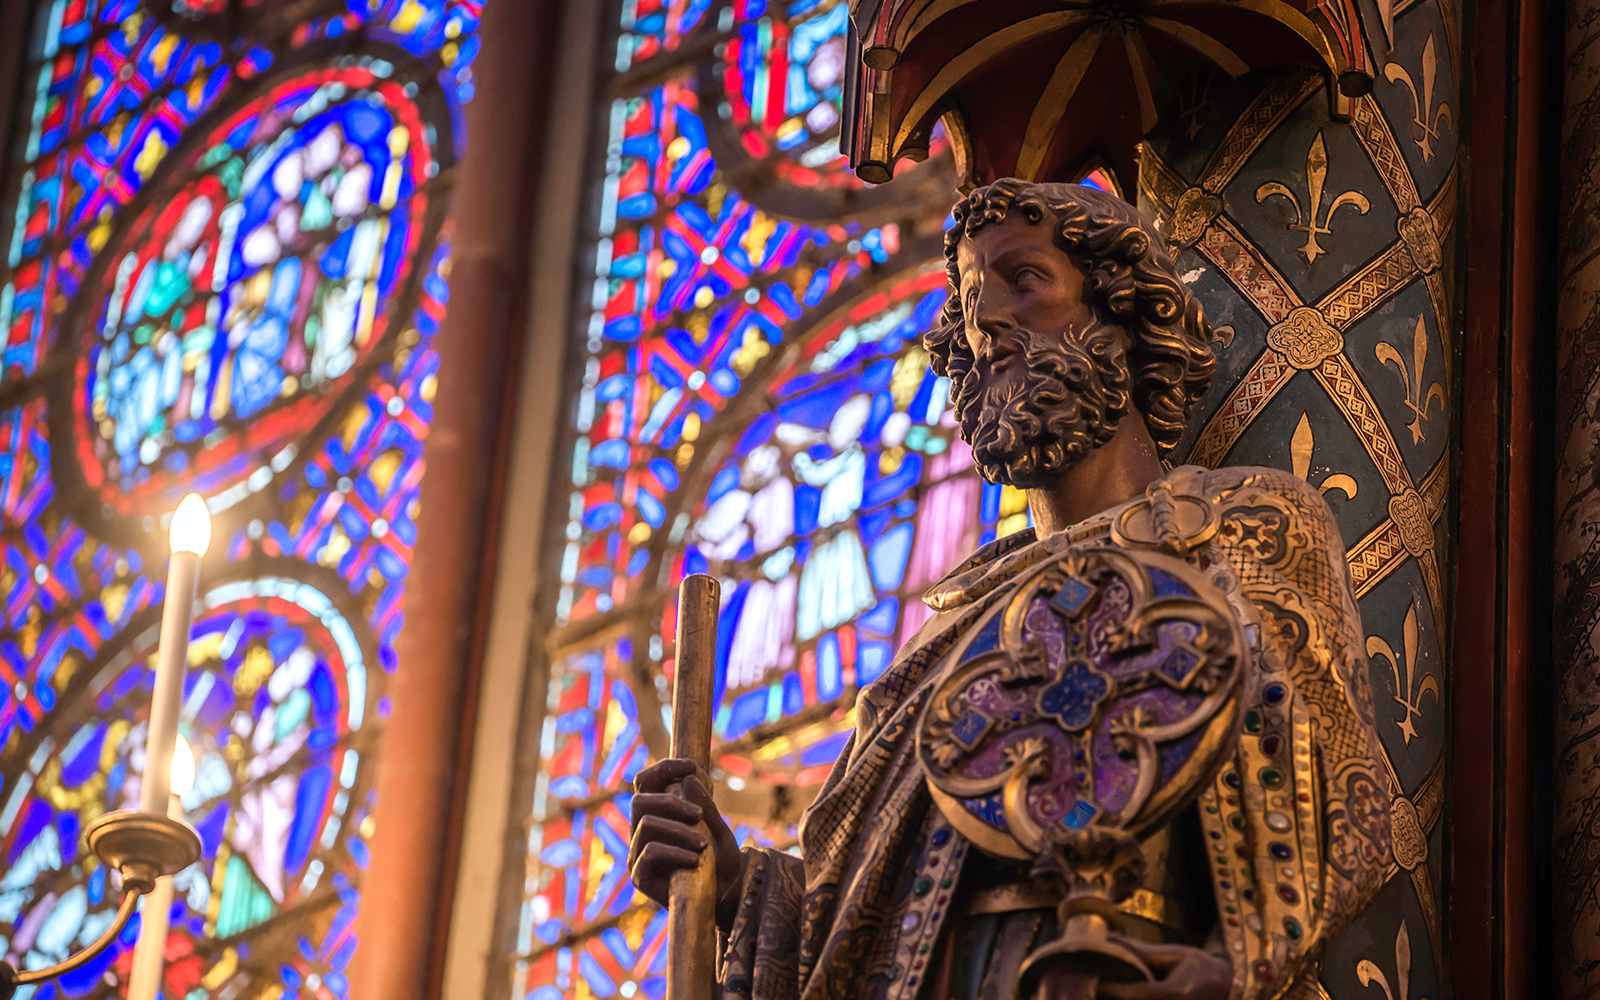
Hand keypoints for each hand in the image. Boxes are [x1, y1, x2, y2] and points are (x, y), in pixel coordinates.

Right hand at [629, 759, 744, 930]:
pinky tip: (695, 859)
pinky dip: (674, 852)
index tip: (692, 766)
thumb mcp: (719, 830)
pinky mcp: (640, 876)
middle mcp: (642, 830)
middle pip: (639, 800)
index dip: (664, 768)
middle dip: (671, 801)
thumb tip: (689, 778)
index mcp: (657, 813)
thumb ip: (705, 806)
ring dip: (678, 830)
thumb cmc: (720, 861)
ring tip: (704, 843)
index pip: (646, 781)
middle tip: (699, 814)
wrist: (725, 898)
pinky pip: (648, 853)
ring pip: (645, 824)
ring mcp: (638, 853)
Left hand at [1038, 938, 1232, 999]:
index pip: (1134, 994)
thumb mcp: (1176, 954)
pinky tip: (1115, 993)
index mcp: (1177, 993)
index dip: (1109, 988)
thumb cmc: (1203, 969)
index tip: (1089, 979)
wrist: (1232, 990)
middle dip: (1106, 997)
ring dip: (1113, 998)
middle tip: (1082, 990)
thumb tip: (1107, 939)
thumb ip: (1142, 952)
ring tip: (1091, 993)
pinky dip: (1128, 999)